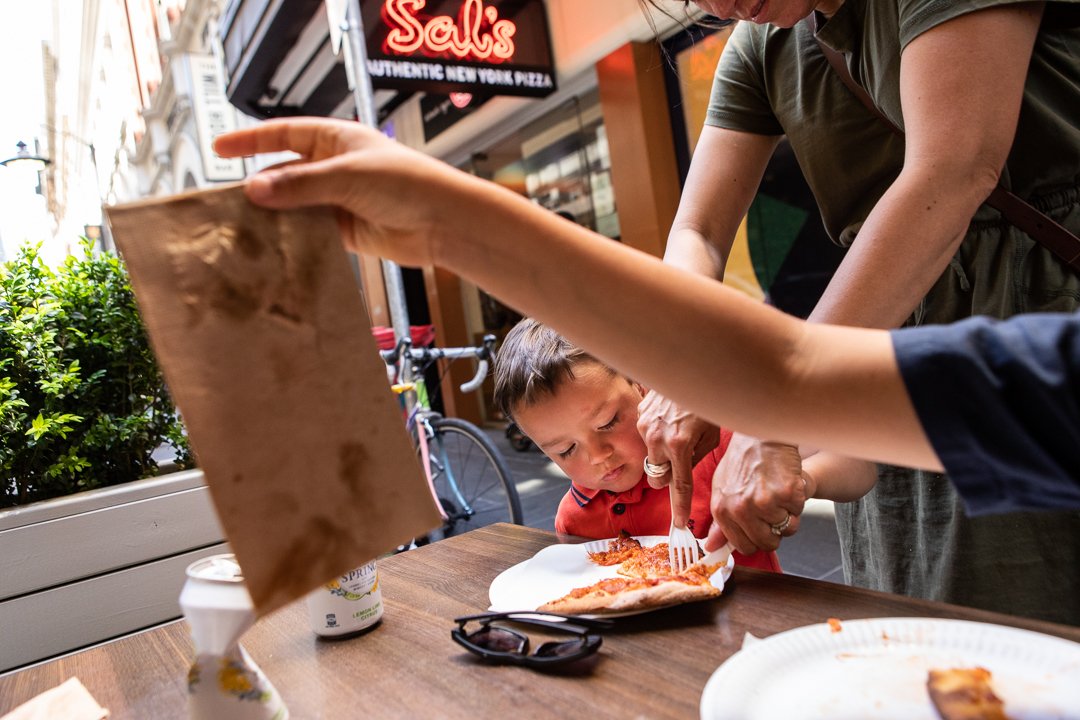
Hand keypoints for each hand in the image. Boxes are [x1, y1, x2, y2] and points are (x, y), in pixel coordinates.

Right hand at [212, 118, 480, 266]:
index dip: (251, 140)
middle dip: (260, 187)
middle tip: (227, 203)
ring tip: (243, 230)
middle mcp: (335, 168)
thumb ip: (299, 184)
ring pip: (295, 207)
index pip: (285, 134)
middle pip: (286, 174)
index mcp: (336, 140)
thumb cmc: (406, 183)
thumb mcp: (346, 176)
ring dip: (275, 218)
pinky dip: (293, 239)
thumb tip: (253, 190)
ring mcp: (340, 200)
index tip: (219, 148)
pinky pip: (311, 233)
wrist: (443, 221)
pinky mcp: (346, 231)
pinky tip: (273, 248)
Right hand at [636, 391, 719, 527]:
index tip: (680, 523)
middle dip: (668, 475)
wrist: (692, 368)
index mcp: (679, 444)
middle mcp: (657, 437)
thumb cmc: (707, 400)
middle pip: (657, 477)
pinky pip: (648, 436)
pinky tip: (672, 419)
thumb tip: (685, 472)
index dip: (680, 506)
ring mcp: (645, 425)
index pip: (679, 485)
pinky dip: (659, 434)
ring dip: (664, 453)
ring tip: (680, 432)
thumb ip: (696, 458)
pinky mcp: (640, 415)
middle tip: (682, 462)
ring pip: (652, 456)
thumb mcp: (711, 434)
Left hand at [704, 434, 808, 553]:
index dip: (754, 539)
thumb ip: (719, 521)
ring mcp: (765, 503)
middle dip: (773, 530)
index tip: (759, 528)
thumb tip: (712, 547)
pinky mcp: (787, 494)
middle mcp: (742, 509)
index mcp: (723, 510)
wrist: (761, 434)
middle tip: (772, 509)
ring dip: (787, 515)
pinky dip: (797, 502)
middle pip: (767, 543)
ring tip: (777, 492)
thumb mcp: (721, 488)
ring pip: (786, 529)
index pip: (743, 546)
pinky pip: (799, 512)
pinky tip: (786, 484)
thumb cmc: (742, 459)